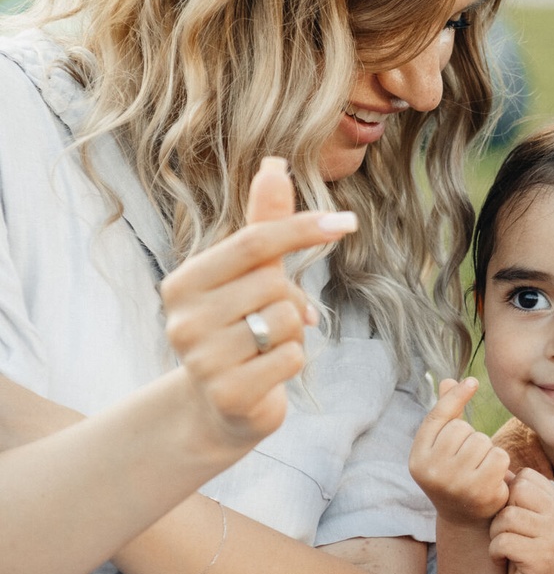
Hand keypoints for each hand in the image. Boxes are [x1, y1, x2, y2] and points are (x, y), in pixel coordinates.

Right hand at [161, 156, 355, 448]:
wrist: (220, 408)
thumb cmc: (239, 330)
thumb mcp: (250, 277)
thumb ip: (264, 224)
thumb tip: (275, 165)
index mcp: (184, 282)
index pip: (253, 243)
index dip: (302, 228)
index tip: (348, 221)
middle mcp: (184, 319)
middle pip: (275, 284)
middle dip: (291, 300)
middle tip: (273, 322)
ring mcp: (201, 361)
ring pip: (286, 322)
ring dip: (292, 335)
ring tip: (266, 348)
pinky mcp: (227, 394)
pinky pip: (290, 359)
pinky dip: (292, 362)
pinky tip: (267, 373)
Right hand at [409, 377, 511, 522]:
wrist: (464, 518)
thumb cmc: (453, 474)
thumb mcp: (442, 447)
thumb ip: (445, 415)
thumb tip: (449, 381)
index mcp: (418, 458)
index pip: (437, 418)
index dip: (455, 397)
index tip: (473, 381)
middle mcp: (432, 472)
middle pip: (462, 429)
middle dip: (471, 436)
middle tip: (468, 458)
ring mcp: (455, 484)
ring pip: (482, 441)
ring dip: (487, 449)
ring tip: (479, 467)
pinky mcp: (480, 493)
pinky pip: (499, 457)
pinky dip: (500, 463)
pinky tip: (492, 477)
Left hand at [489, 468, 553, 573]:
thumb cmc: (531, 556)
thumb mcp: (529, 523)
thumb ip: (519, 499)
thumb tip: (500, 471)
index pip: (526, 477)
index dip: (509, 494)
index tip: (512, 516)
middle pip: (515, 491)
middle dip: (501, 511)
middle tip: (504, 532)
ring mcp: (552, 538)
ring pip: (506, 518)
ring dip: (496, 534)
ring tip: (505, 548)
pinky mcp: (540, 559)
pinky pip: (503, 542)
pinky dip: (496, 552)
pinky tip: (504, 561)